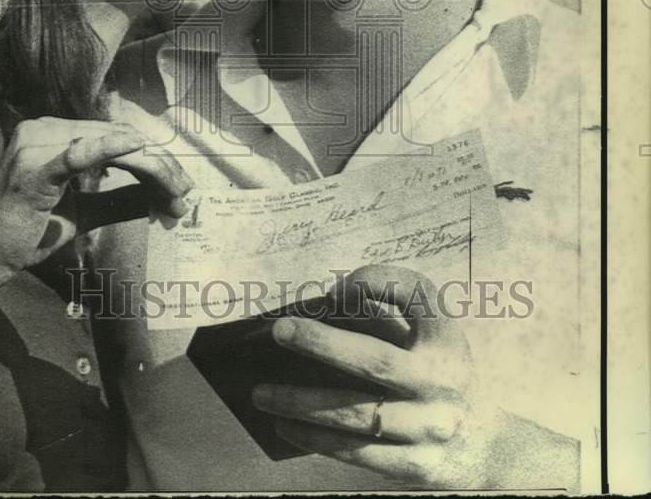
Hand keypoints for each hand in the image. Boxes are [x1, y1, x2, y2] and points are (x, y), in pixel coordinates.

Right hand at [0, 117, 191, 329]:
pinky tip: (136, 148)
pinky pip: (77, 154)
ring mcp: (36, 144)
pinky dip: (109, 149)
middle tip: (185, 192)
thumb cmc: (25, 234)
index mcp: (54, 133)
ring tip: (175, 192)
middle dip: (159, 164)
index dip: (153, 158)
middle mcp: (44, 128)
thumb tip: (157, 194)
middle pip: (118, 136)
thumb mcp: (79, 212)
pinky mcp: (32, 168)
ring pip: (109, 144)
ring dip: (149, 167)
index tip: (180, 186)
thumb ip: (116, 199)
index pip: (115, 135)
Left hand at [251, 264, 498, 487]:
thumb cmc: (436, 373)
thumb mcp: (426, 336)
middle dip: (323, 344)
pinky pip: (358, 453)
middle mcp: (441, 380)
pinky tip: (285, 427)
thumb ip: (384, 315)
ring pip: (357, 415)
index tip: (336, 290)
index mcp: (444, 337)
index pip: (416, 294)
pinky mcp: (418, 465)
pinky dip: (317, 439)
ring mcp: (431, 427)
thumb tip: (321, 308)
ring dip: (302, 404)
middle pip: (376, 362)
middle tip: (279, 331)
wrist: (487, 445)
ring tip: (261, 393)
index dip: (375, 282)